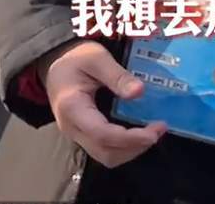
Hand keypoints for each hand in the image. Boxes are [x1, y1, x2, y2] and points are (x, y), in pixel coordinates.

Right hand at [38, 41, 165, 168]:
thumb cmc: (76, 57)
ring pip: (105, 156)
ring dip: (131, 150)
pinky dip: (125, 145)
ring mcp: (77, 134)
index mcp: (72, 108)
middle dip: (135, 147)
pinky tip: (139, 132)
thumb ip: (117, 75)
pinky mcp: (84, 134)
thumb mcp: (97, 58)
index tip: (154, 131)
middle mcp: (72, 128)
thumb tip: (140, 92)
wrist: (56, 63)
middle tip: (159, 130)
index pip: (102, 134)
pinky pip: (105, 149)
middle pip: (105, 152)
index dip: (130, 138)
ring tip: (153, 133)